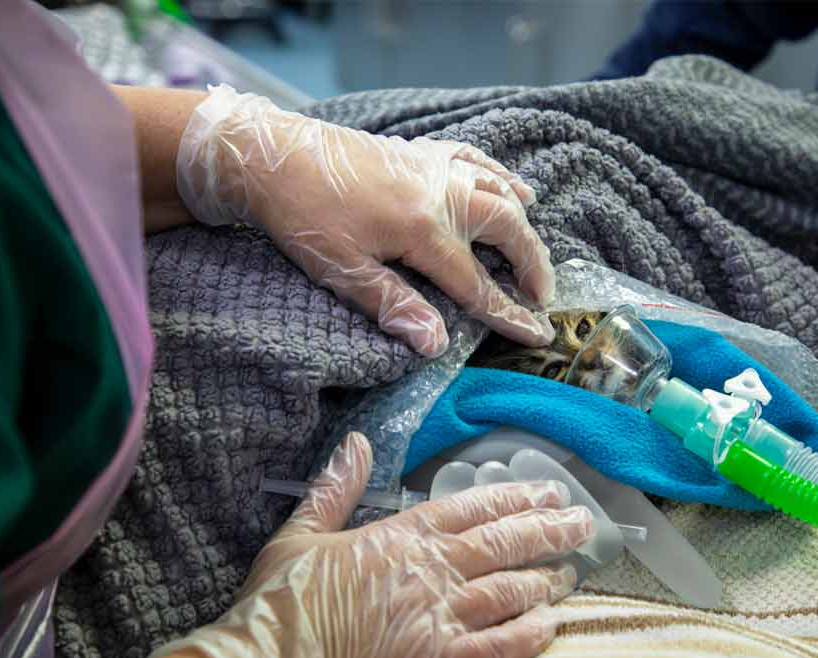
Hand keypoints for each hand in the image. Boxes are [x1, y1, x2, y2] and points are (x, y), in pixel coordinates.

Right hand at [151, 432, 590, 657]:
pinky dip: (529, 634)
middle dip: (548, 531)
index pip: (472, 508)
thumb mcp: (302, 533)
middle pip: (504, 544)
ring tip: (571, 569)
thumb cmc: (285, 600)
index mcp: (401, 537)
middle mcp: (431, 572)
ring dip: (546, 578)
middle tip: (582, 523)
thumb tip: (353, 442)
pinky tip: (551, 623)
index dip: (515, 498)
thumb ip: (336, 488)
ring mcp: (440, 620)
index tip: (548, 491)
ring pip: (510, 592)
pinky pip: (499, 647)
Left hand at [176, 85, 555, 356]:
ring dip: (523, 223)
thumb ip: (394, 305)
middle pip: (506, 230)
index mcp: (423, 230)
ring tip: (535, 251)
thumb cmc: (304, 216)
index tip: (540, 334)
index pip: (477, 283)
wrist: (274, 155)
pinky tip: (514, 185)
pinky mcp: (420, 152)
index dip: (510, 313)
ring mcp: (433, 167)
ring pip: (499, 191)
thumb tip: (437, 345)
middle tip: (543, 295)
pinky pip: (476, 159)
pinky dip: (501, 174)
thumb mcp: (342, 270)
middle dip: (532, 264)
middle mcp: (441, 194)